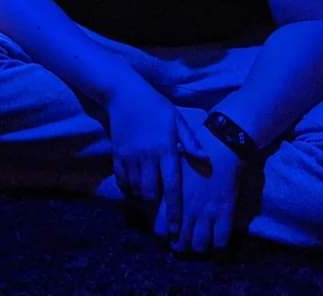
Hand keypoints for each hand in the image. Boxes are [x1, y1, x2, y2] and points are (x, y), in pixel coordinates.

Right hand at [104, 81, 209, 239]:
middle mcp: (146, 156)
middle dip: (156, 209)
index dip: (175, 210)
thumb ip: (190, 142)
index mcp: (165, 149)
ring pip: (135, 189)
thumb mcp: (177, 120)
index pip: (171, 186)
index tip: (177, 228)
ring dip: (142, 200)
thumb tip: (206, 160)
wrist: (124, 93)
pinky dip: (127, 189)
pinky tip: (134, 191)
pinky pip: (121, 179)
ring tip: (150, 207)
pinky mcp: (117, 154)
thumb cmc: (155, 106)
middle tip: (163, 220)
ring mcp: (129, 156)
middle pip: (150, 193)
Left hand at [153, 123, 241, 253]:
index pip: (160, 225)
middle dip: (179, 245)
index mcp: (173, 194)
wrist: (221, 145)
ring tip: (195, 245)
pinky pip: (221, 240)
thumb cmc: (193, 152)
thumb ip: (160, 179)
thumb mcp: (170, 164)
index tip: (164, 233)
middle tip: (179, 244)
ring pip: (200, 244)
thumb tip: (147, 190)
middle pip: (180, 240)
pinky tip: (214, 244)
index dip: (161, 233)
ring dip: (196, 248)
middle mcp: (188, 207)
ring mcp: (208, 212)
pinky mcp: (225, 213)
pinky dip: (217, 247)